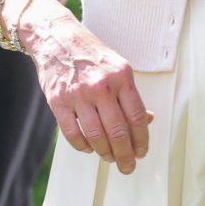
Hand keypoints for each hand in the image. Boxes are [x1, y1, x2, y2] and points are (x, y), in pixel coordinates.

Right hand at [18, 0, 151, 174]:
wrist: (56, 38)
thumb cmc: (91, 55)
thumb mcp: (118, 68)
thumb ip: (131, 96)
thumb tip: (148, 120)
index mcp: (121, 77)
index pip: (137, 117)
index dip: (141, 141)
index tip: (141, 153)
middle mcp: (101, 86)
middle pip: (118, 132)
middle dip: (125, 155)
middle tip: (127, 167)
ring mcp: (78, 94)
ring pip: (96, 136)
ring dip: (105, 153)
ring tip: (108, 157)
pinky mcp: (58, 101)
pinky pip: (72, 133)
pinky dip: (82, 146)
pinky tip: (88, 148)